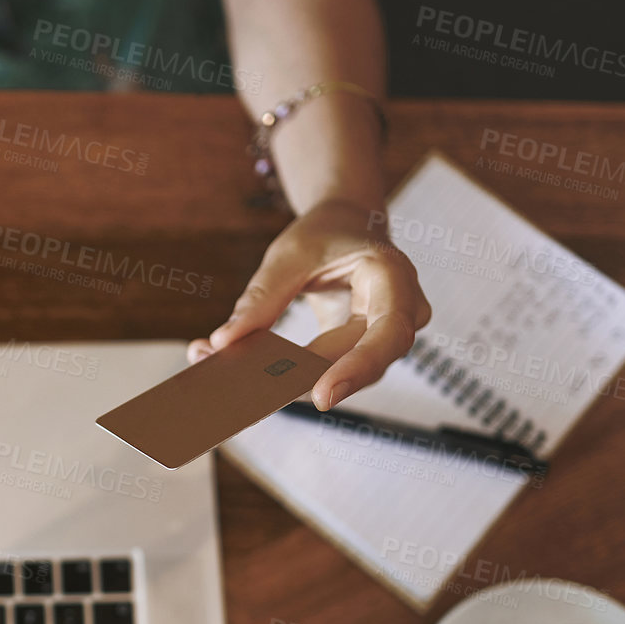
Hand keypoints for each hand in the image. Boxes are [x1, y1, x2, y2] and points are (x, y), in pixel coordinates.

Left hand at [188, 198, 431, 408]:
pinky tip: (243, 376)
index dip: (359, 367)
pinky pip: (326, 372)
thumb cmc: (323, 235)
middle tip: (251, 397)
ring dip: (287, 382)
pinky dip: (286, 376)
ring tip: (229, 378)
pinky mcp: (357, 353)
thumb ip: (261, 299)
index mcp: (393, 277)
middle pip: (362, 365)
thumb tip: (223, 343)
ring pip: (342, 376)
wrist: (344, 226)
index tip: (322, 395)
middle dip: (304, 381)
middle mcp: (400, 313)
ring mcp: (383, 337)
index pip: (388, 334)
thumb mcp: (288, 255)